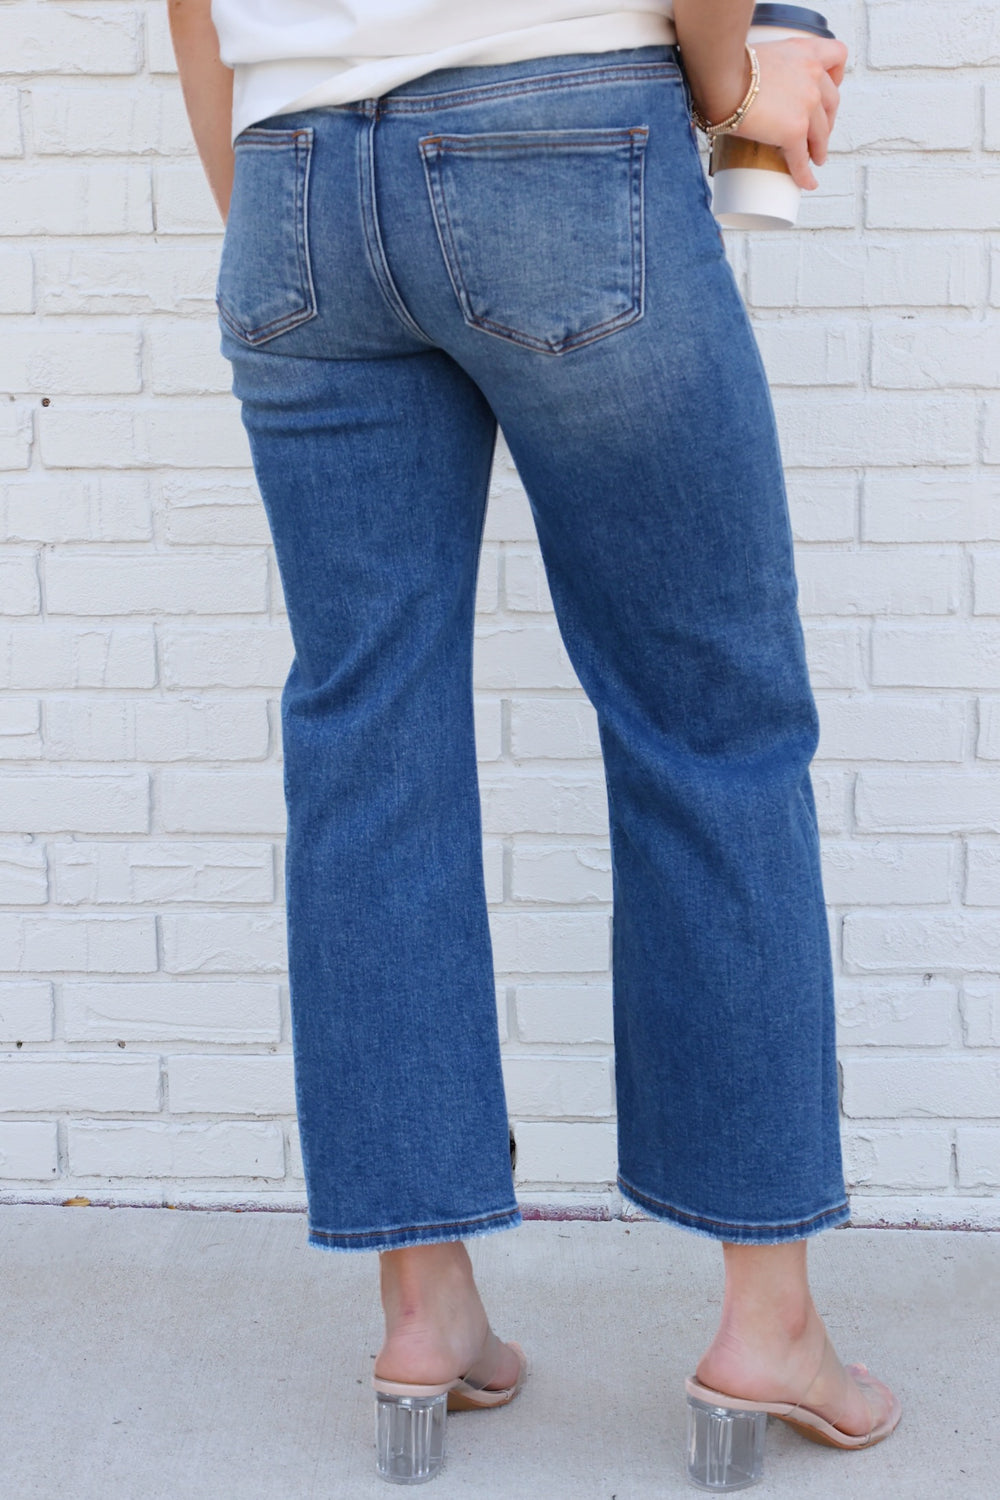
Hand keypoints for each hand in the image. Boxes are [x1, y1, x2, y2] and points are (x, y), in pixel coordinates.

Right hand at [724, 36, 847, 190]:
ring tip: (815, 158)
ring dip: (819, 149)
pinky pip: (802, 159)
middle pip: (832, 103)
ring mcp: (806, 105)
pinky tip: (806, 181)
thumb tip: (757, 81)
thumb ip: (773, 65)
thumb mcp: (764, 53)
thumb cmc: (732, 66)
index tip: (832, 86)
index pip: (838, 57)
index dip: (836, 75)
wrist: (723, 79)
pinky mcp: (794, 131)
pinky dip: (804, 174)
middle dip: (827, 120)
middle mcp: (812, 76)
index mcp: (805, 53)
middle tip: (819, 131)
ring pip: (821, 134)